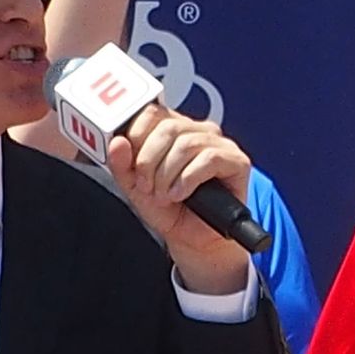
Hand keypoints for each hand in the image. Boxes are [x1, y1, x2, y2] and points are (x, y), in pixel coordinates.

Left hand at [106, 106, 250, 292]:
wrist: (193, 240)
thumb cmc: (169, 210)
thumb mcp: (136, 188)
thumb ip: (122, 165)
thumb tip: (118, 142)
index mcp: (173, 129)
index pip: (152, 112)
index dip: (136, 136)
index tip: (132, 166)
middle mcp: (197, 130)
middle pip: (167, 127)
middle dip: (149, 161)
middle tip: (147, 186)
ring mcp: (219, 143)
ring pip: (186, 144)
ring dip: (167, 174)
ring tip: (164, 195)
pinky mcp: (236, 160)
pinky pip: (208, 159)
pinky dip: (187, 180)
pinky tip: (180, 194)